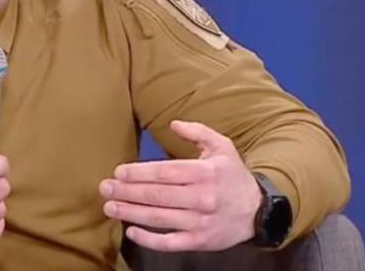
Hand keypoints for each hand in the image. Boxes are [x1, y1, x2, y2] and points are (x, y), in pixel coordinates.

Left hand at [99, 120, 260, 251]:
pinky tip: (131, 232)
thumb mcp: (222, 147)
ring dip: (131, 213)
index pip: (165, 173)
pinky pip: (171, 242)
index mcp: (205, 173)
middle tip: (105, 188)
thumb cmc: (233, 175)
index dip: (139, 173)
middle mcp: (201, 198)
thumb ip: (198, 132)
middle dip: (127, 192)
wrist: (259, 211)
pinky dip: (149, 239)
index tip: (119, 171)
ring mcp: (200, 222)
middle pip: (157, 195)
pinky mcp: (200, 241)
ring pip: (159, 218)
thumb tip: (174, 123)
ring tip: (110, 207)